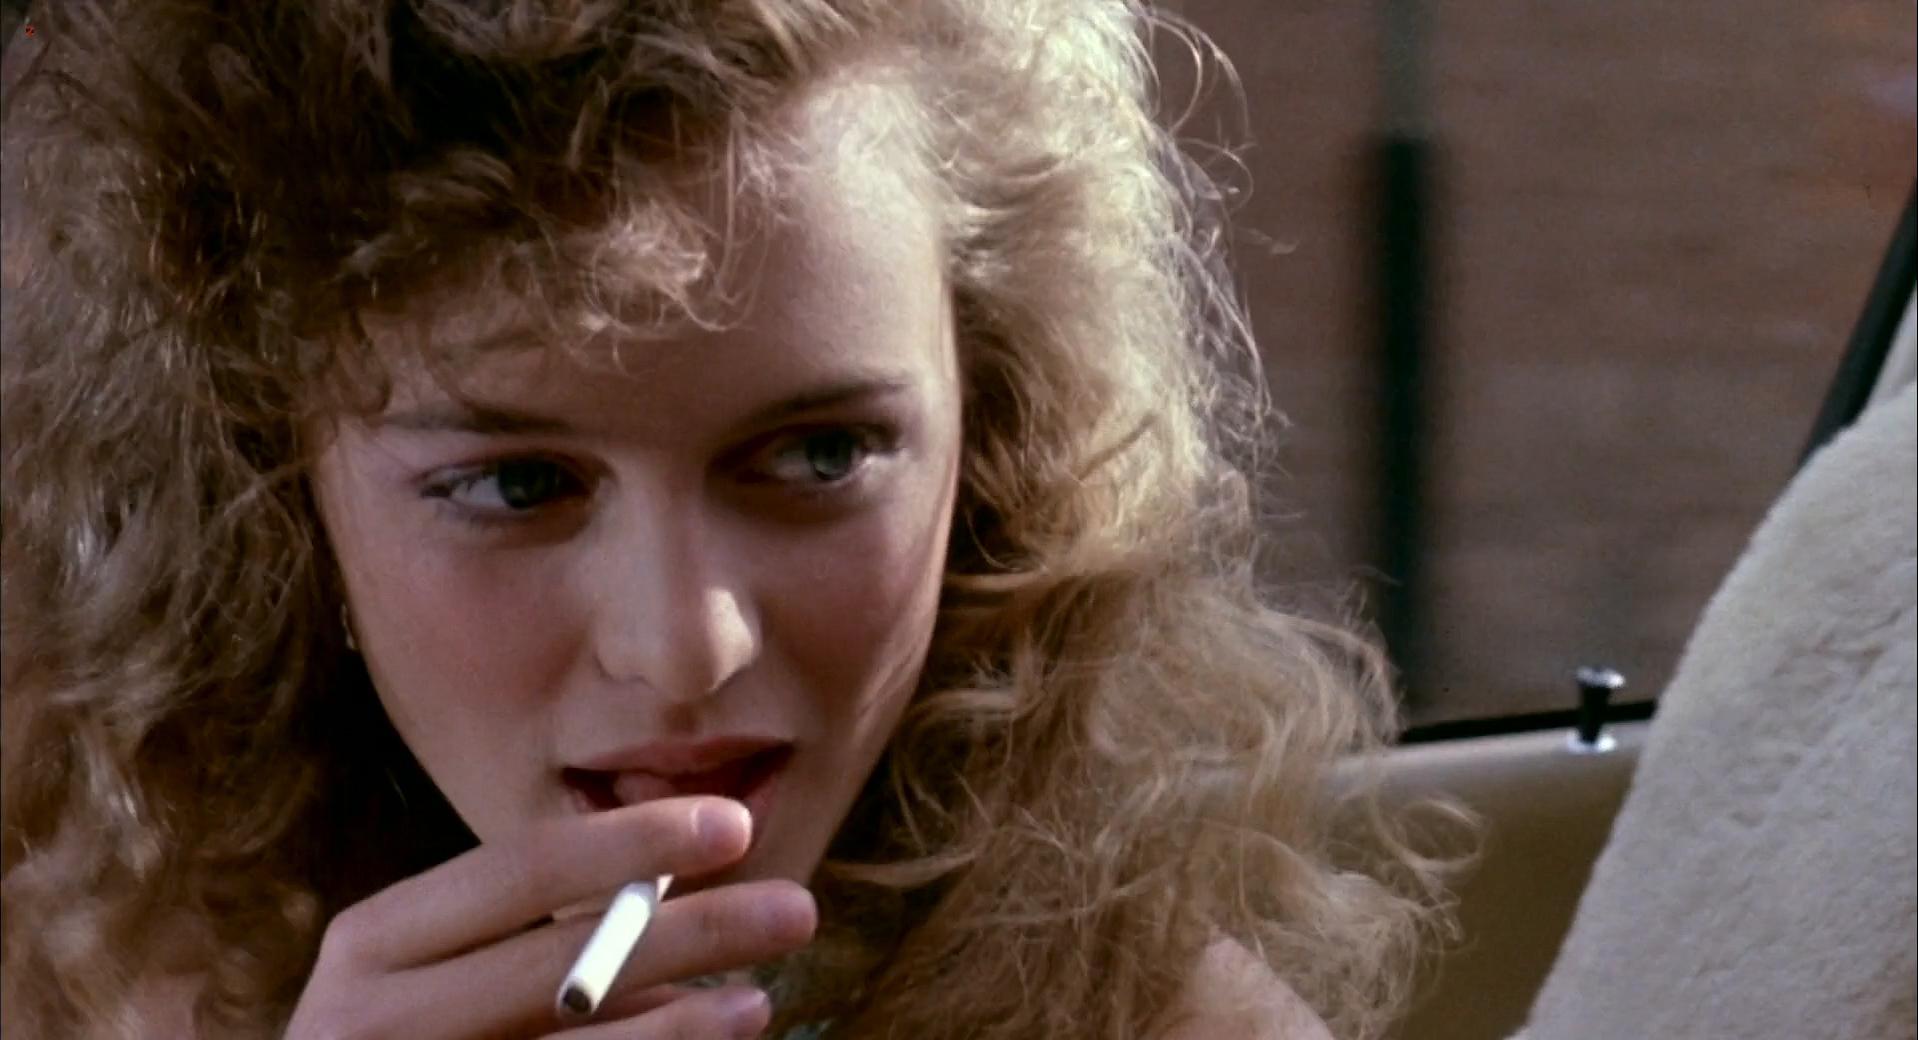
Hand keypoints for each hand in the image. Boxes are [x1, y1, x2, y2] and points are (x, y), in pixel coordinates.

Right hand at [284, 796, 815, 1039]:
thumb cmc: (406, 1035)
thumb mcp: (433, 974)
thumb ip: (536, 934)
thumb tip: (677, 892)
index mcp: (373, 944)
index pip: (520, 868)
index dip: (633, 842)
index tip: (734, 824)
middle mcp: (370, 1020)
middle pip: (563, 963)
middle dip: (693, 931)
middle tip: (796, 909)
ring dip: (681, 1026)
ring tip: (756, 1003)